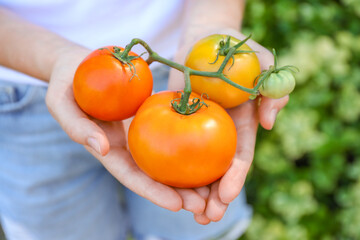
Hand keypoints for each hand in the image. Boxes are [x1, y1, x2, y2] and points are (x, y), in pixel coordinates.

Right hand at [45, 47, 206, 214]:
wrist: (79, 66)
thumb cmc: (66, 84)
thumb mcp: (61, 103)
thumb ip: (76, 127)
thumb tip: (101, 148)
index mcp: (108, 149)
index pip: (131, 176)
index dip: (152, 192)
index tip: (176, 204)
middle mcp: (128, 146)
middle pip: (154, 174)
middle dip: (177, 193)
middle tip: (202, 205)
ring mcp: (141, 132)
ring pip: (167, 158)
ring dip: (188, 174)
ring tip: (214, 187)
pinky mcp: (152, 115)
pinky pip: (172, 129)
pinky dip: (189, 142)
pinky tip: (209, 148)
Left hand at [168, 30, 288, 223]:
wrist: (206, 39)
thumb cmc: (236, 50)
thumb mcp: (261, 63)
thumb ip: (272, 91)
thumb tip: (268, 124)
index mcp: (242, 125)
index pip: (241, 158)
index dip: (235, 178)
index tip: (225, 195)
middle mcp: (220, 133)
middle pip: (219, 171)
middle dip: (215, 197)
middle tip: (206, 218)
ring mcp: (197, 130)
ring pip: (197, 167)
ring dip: (194, 192)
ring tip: (188, 212)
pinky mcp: (177, 121)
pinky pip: (173, 147)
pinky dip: (172, 168)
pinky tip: (164, 185)